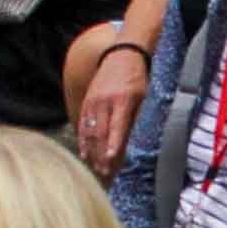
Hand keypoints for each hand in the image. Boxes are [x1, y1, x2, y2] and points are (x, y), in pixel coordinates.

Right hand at [74, 42, 150, 170]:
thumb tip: (131, 143)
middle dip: (101, 154)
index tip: (110, 159)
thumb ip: (136, 119)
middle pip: (101, 133)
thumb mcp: (143, 97)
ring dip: (92, 151)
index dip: (113, 144)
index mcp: (122, 100)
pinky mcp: (87, 101)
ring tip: (95, 168)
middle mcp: (105, 101)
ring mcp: (93, 101)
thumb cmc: (137, 78)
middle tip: (104, 173)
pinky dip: (83, 140)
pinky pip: (83, 124)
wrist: (122, 55)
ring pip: (90, 130)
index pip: (117, 126)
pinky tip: (84, 153)